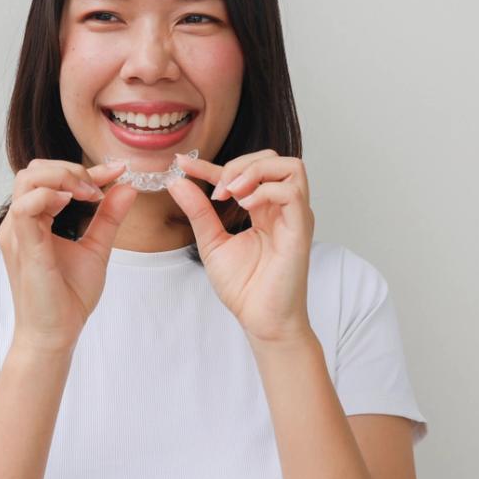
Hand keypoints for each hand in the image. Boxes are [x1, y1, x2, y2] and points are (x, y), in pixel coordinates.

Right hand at [0, 159, 137, 353]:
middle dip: (70, 168)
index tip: (117, 171)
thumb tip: (126, 187)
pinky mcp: (23, 246)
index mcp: (34, 220)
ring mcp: (17, 232)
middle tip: (98, 186)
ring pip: (28, 180)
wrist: (55, 333)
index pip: (52, 178)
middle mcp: (20, 222)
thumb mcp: (96, 248)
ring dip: (62, 177)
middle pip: (34, 170)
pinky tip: (71, 203)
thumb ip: (108, 217)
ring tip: (88, 194)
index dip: (86, 169)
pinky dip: (50, 196)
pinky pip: (26, 207)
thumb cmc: (68, 297)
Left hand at [166, 149, 315, 344]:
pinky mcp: (301, 229)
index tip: (182, 164)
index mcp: (263, 209)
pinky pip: (291, 193)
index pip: (241, 173)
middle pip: (274, 159)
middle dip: (240, 164)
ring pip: (291, 167)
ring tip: (230, 194)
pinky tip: (244, 207)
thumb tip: (177, 181)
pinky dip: (264, 191)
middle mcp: (282, 208)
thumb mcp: (211, 242)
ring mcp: (295, 217)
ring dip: (255, 172)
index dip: (210, 164)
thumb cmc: (244, 287)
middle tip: (217, 189)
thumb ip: (198, 211)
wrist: (261, 320)